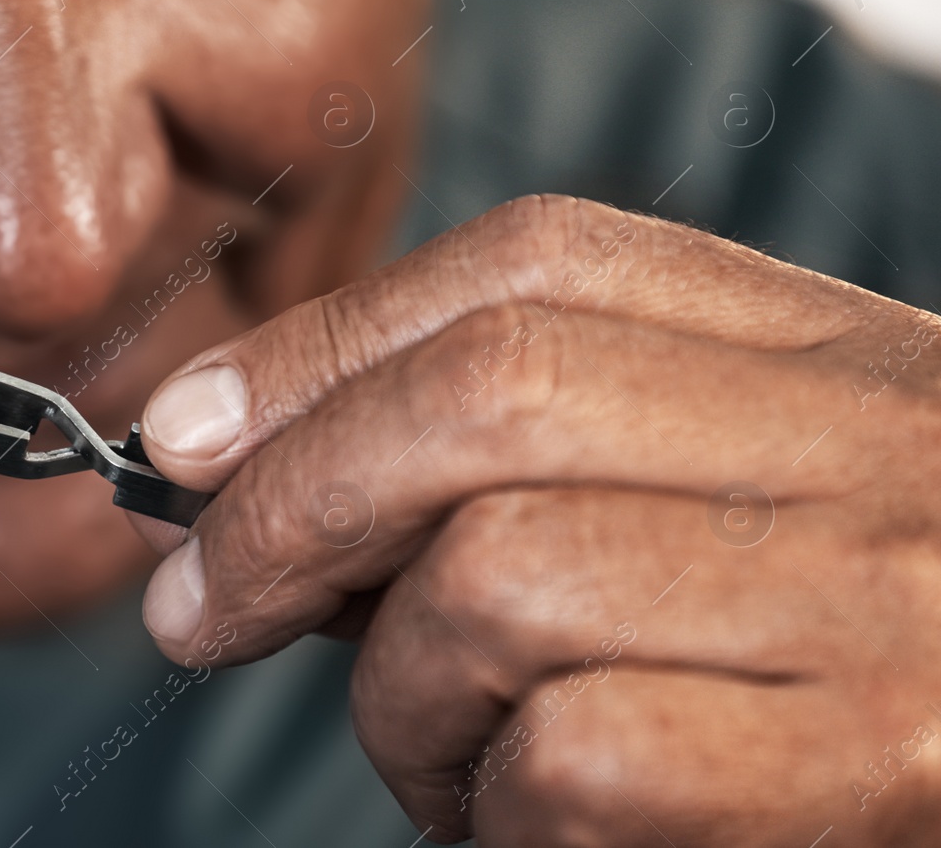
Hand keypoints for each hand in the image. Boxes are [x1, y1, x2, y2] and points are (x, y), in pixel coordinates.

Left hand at [135, 195, 940, 845]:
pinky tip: (518, 823)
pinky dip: (491, 803)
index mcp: (819, 354)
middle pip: (489, 393)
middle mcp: (863, 444)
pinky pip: (579, 754)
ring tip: (434, 753)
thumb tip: (255, 480)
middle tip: (196, 607)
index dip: (322, 344)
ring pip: (500, 577)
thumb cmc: (832, 648)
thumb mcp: (712, 506)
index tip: (187, 432)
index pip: (530, 267)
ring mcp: (876, 601)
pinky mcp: (874, 763)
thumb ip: (518, 469)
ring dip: (396, 692)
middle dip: (289, 501)